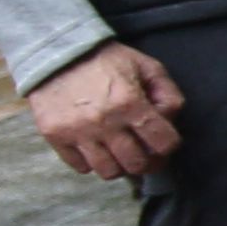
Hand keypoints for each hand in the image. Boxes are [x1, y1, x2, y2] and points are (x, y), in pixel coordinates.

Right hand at [29, 40, 186, 180]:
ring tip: (119, 151)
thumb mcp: (145, 66)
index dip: (168, 144)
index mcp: (130, 103)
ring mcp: (78, 132)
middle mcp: (104, 122)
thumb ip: (167, 93)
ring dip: (119, 165)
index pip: (164, 143)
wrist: (56, 53)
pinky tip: (95, 146)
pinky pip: (81, 167)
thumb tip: (170, 120)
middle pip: (137, 164)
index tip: (162, 139)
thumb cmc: (106, 60)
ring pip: (109, 172)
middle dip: (146, 160)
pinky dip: (91, 162)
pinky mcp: (55, 136)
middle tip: (143, 151)